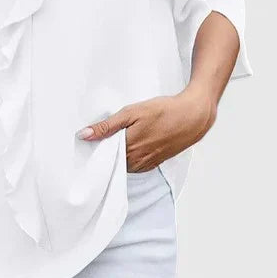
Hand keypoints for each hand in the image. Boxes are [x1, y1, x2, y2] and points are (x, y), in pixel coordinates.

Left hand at [76, 87, 216, 171]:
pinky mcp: (154, 163)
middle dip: (105, 152)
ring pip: (123, 165)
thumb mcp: (131, 113)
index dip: (94, 148)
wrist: (192, 116)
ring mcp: (146, 164)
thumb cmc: (163, 111)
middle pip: (111, 161)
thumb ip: (106, 126)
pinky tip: (131, 145)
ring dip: (117, 156)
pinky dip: (129, 158)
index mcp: (127, 148)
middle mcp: (136, 161)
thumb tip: (83, 135)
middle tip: (101, 137)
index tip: (87, 141)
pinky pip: (135, 166)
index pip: (101, 156)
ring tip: (118, 139)